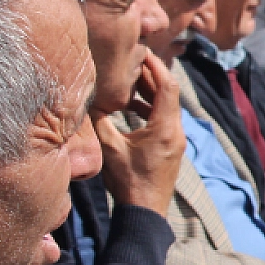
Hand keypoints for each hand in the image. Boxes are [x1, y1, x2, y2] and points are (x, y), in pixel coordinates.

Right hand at [93, 53, 183, 212]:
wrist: (144, 213)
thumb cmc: (127, 182)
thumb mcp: (109, 149)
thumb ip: (100, 121)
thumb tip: (88, 98)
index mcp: (165, 128)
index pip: (166, 85)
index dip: (154, 66)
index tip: (141, 51)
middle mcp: (176, 132)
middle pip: (168, 94)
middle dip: (151, 76)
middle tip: (131, 61)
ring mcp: (176, 142)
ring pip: (167, 108)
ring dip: (150, 94)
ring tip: (128, 83)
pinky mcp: (171, 150)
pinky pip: (165, 121)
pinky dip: (151, 110)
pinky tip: (132, 110)